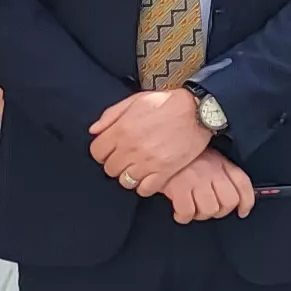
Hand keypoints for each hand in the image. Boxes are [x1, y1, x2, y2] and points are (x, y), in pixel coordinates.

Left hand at [89, 89, 214, 191]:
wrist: (196, 111)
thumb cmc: (166, 103)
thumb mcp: (135, 100)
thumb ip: (111, 115)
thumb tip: (94, 130)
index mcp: (121, 129)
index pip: (97, 152)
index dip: (101, 152)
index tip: (109, 151)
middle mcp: (131, 148)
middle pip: (110, 169)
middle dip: (115, 164)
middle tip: (125, 159)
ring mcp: (147, 162)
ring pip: (125, 182)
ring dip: (129, 176)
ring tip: (137, 169)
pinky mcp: (164, 171)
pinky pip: (145, 189)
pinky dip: (145, 186)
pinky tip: (149, 177)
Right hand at [161, 151, 255, 223]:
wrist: (160, 146)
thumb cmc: (183, 157)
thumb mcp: (207, 157)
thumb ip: (222, 172)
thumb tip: (235, 198)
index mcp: (221, 162)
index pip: (242, 183)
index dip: (247, 202)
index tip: (242, 212)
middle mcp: (212, 171)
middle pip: (229, 201)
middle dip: (221, 211)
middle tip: (210, 209)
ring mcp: (196, 179)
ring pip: (210, 210)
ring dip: (201, 215)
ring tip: (193, 209)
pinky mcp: (179, 187)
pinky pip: (187, 212)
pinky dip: (183, 217)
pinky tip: (180, 212)